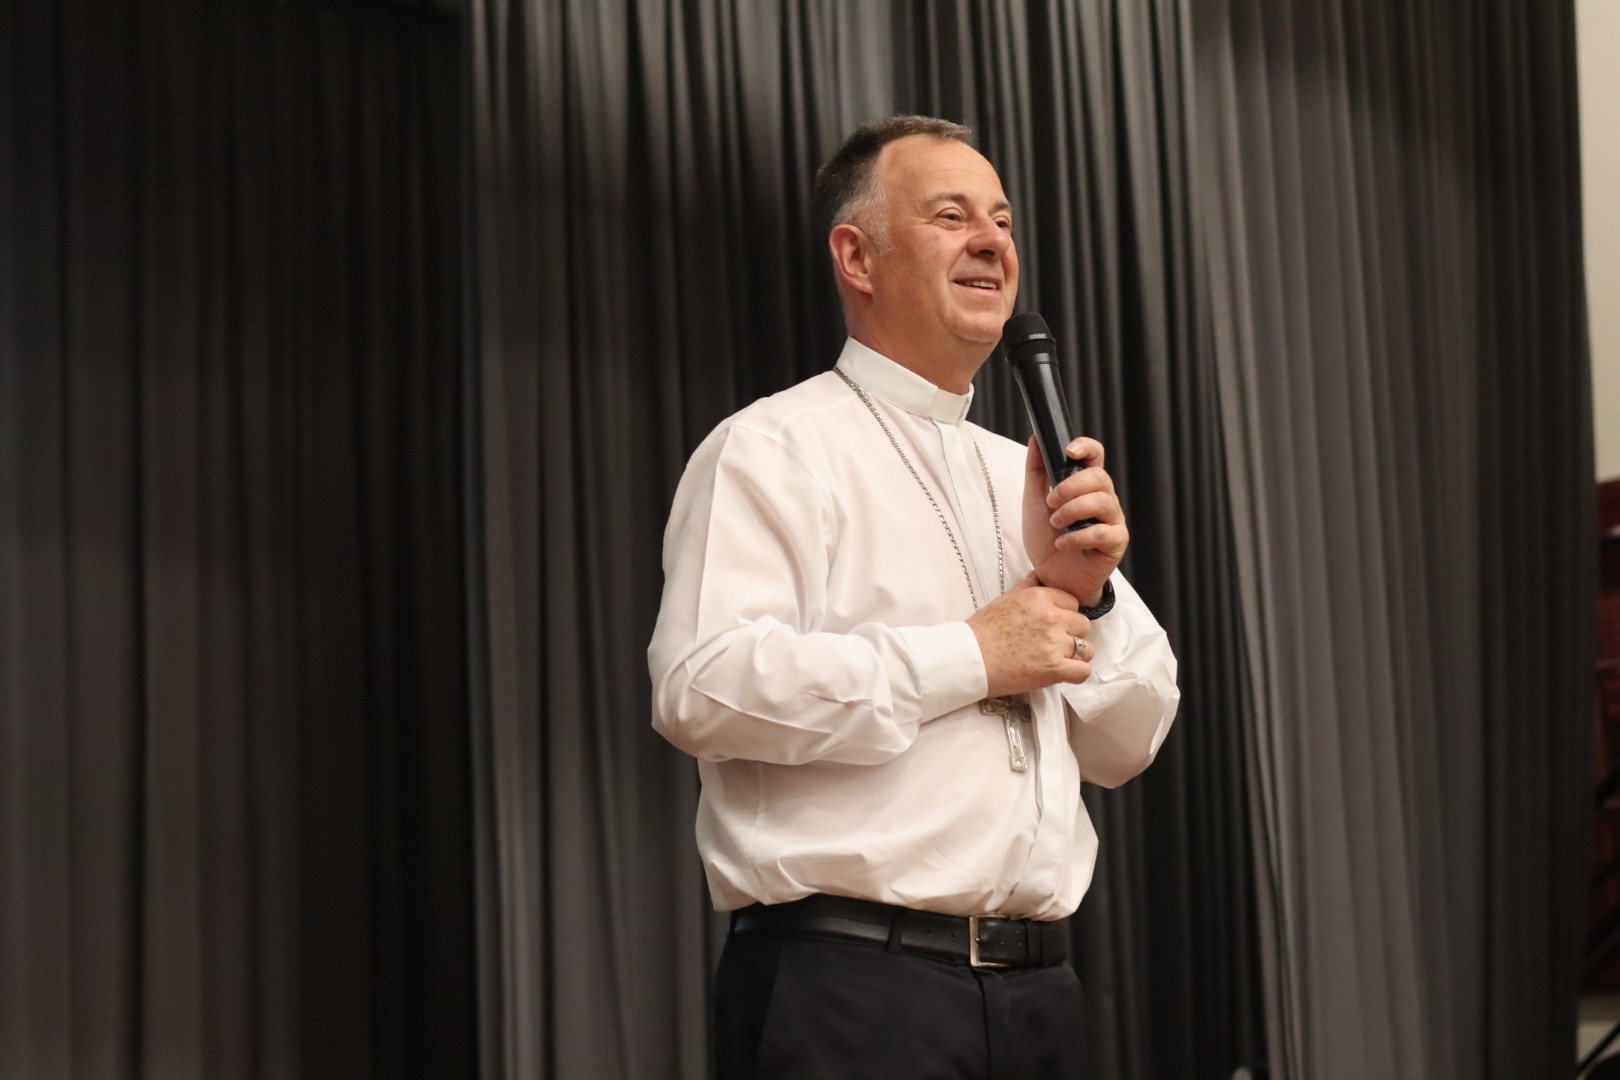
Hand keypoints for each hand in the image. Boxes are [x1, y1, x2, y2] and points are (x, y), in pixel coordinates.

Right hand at [967, 573, 1093, 698]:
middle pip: (1083, 625)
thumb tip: (1038, 576)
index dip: (1065, 616)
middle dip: (1071, 634)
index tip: (1053, 626)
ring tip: (1058, 660)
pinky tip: (1063, 673)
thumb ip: (1027, 587)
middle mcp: (1051, 618)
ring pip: (1087, 648)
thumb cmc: (982, 631)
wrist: (969, 659)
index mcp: (1040, 598)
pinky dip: (1075, 673)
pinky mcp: (1054, 669)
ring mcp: (1054, 644)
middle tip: (1054, 644)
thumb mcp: (1004, 600)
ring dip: (1075, 655)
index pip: (1073, 603)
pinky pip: (1082, 671)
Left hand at [1021, 437, 1127, 606]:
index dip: (1087, 447)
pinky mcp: (1116, 542)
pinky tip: (1063, 543)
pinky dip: (1078, 537)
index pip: (1096, 456)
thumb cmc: (1046, 540)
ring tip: (1055, 525)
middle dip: (1070, 487)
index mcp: (1086, 486)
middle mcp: (1104, 499)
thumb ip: (1036, 471)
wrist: (1050, 577)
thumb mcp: (1034, 502)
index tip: (1069, 451)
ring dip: (1072, 511)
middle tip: (1050, 504)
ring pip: (1103, 501)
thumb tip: (1035, 438)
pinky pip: (1103, 532)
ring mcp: (1113, 520)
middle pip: (1099, 477)